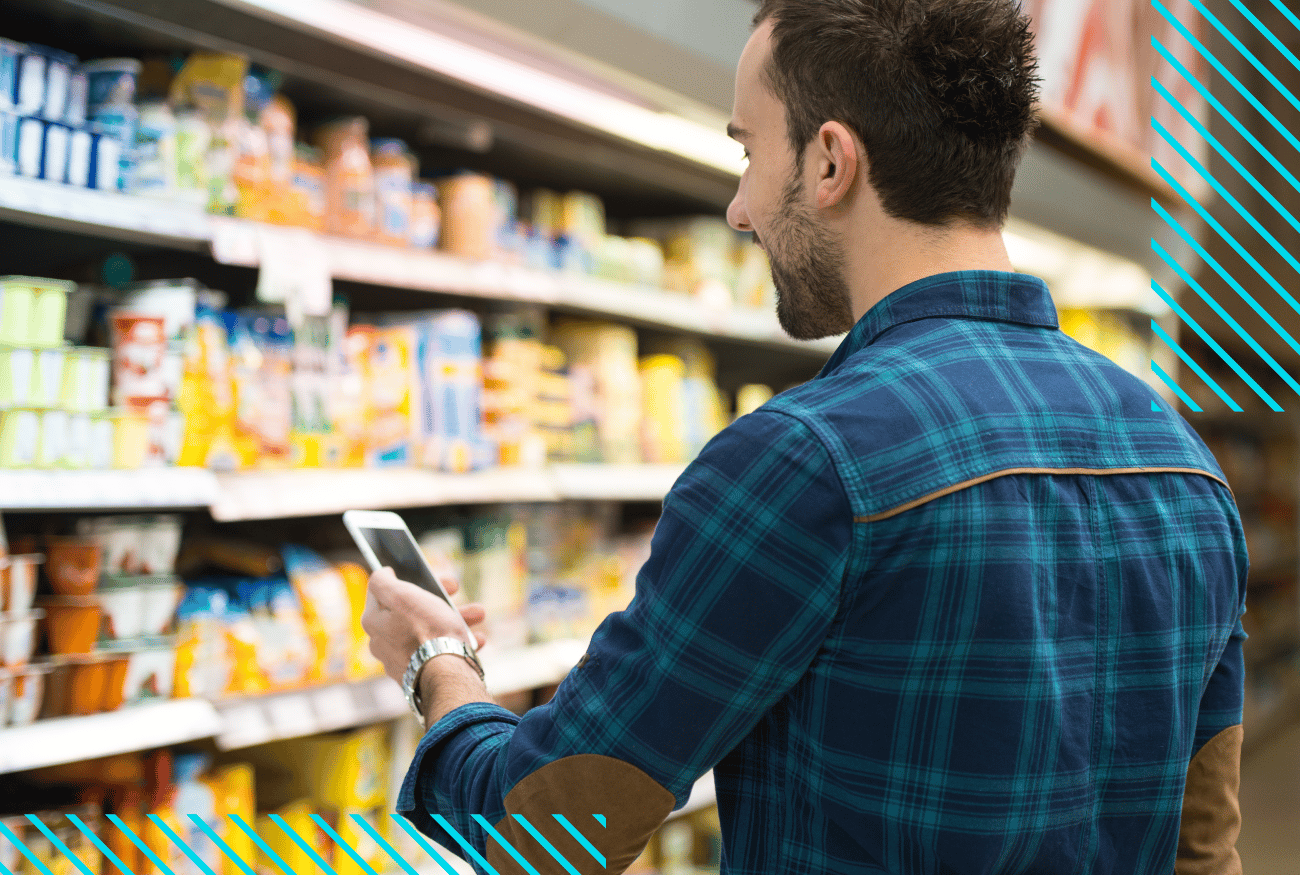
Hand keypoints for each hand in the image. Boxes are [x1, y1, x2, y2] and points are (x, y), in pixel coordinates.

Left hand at [361, 566, 487, 686]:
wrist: (447, 675)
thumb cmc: (427, 632)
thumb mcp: (403, 596)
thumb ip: (383, 582)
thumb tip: (381, 573)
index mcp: (374, 622)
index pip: (385, 591)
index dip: (409, 578)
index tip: (428, 575)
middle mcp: (383, 643)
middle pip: (412, 610)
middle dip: (439, 598)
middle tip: (456, 589)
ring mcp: (402, 661)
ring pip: (429, 631)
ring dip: (456, 618)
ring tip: (477, 614)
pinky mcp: (420, 674)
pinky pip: (439, 652)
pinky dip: (457, 642)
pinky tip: (476, 639)